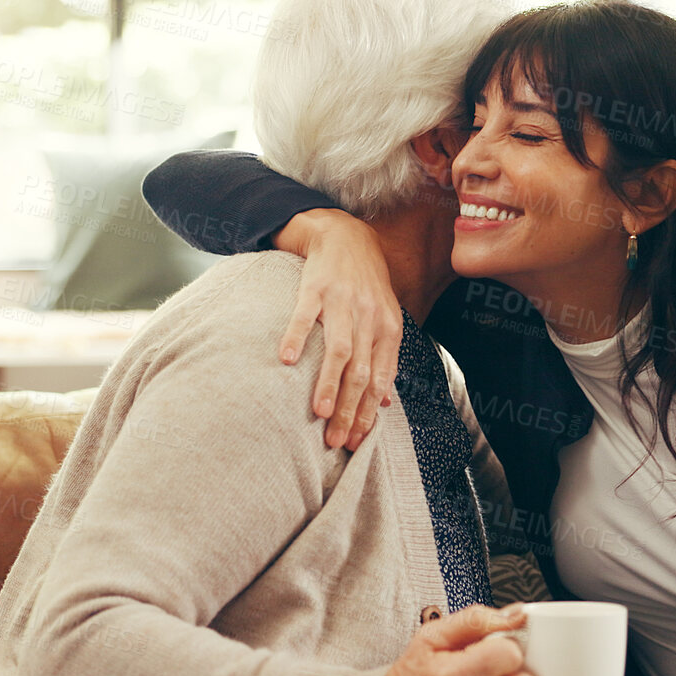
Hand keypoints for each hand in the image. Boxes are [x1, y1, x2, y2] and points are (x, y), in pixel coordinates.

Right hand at [273, 209, 401, 449]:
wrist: (344, 235)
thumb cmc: (365, 284)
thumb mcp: (384, 318)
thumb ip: (385, 358)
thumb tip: (386, 402)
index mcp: (388, 328)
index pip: (380, 378)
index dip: (369, 411)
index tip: (357, 440)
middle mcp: (369, 317)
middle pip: (361, 371)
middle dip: (350, 409)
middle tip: (336, 439)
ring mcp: (342, 302)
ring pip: (339, 349)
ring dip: (330, 383)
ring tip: (320, 413)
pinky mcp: (316, 287)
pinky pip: (306, 315)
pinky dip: (297, 337)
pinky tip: (287, 361)